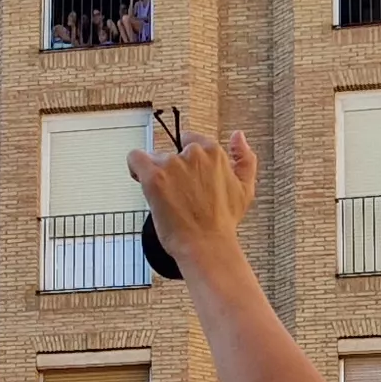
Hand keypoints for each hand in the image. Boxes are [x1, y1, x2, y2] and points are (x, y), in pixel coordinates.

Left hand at [129, 119, 256, 264]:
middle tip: (177, 192)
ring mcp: (172, 164)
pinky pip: (135, 158)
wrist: (206, 245)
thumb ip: (245, 158)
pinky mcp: (154, 177)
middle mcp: (193, 154)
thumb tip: (239, 136)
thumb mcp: (245, 188)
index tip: (185, 174)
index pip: (192, 140)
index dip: (186, 158)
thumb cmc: (223, 222)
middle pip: (172, 151)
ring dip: (157, 174)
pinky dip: (135, 167)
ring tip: (165, 197)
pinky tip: (140, 180)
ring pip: (155, 158)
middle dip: (173, 169)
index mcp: (214, 153)